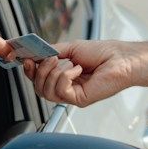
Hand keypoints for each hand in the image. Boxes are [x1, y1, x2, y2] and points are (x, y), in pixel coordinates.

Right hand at [27, 39, 142, 106]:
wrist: (122, 58)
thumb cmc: (104, 53)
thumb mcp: (71, 48)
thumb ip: (52, 51)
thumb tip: (34, 53)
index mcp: (63, 76)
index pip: (38, 79)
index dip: (29, 70)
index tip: (25, 58)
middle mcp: (66, 88)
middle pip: (39, 88)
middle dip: (40, 71)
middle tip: (51, 58)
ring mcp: (72, 95)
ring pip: (46, 91)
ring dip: (53, 73)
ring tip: (68, 63)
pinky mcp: (79, 100)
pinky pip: (60, 91)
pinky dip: (65, 76)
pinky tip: (78, 69)